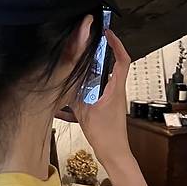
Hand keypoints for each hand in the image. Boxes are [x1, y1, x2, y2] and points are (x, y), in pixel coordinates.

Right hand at [72, 30, 132, 167]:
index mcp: (115, 88)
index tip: (107, 32)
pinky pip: (102, 85)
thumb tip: (64, 79)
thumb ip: (75, 94)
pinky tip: (80, 81)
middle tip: (91, 40)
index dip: (116, 44)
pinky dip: (93, 79)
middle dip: (105, 50)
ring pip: (108, 74)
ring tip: (83, 57)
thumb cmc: (104, 135)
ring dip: (98, 64)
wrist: (114, 153)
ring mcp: (114, 97)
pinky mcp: (109, 104)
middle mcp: (117, 90)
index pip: (122, 60)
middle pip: (116, 63)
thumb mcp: (85, 112)